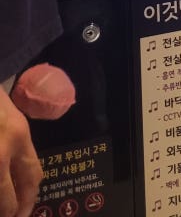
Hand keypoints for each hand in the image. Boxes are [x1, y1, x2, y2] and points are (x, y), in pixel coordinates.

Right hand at [0, 86, 42, 216]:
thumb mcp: (12, 117)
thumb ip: (17, 145)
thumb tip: (17, 179)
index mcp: (18, 135)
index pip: (32, 176)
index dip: (29, 200)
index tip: (24, 212)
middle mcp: (1, 151)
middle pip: (8, 199)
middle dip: (9, 212)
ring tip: (1, 210)